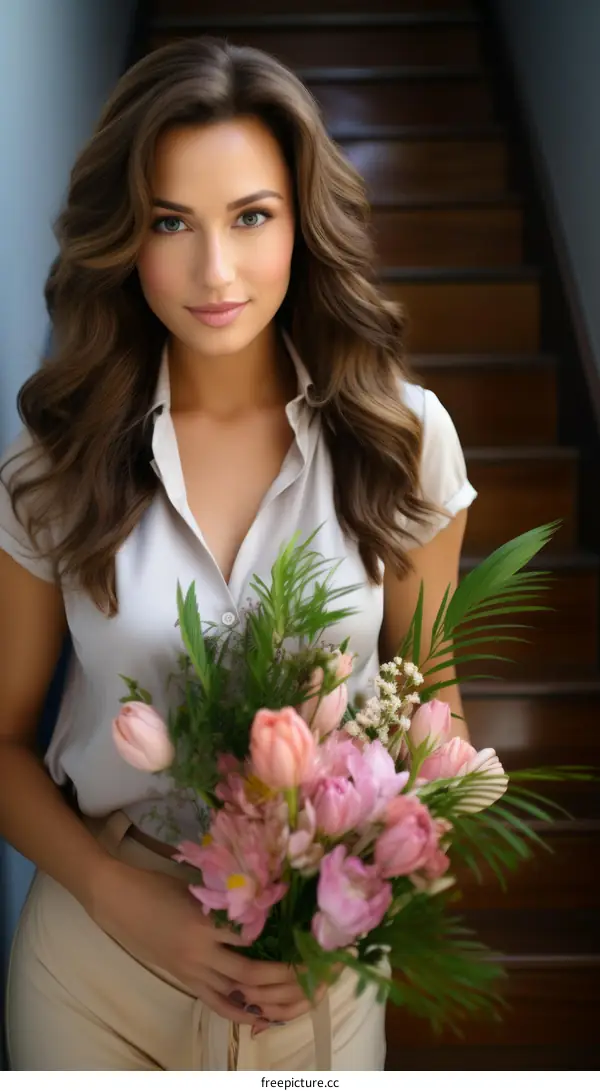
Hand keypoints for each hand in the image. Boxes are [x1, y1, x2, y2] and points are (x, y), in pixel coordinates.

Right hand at [91, 857, 326, 1029]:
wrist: (118, 899)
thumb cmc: (158, 884)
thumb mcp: (197, 887)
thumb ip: (226, 900)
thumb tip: (264, 902)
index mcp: (206, 921)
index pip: (253, 937)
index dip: (281, 940)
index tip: (308, 939)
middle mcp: (201, 951)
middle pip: (251, 973)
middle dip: (284, 978)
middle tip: (313, 973)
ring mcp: (191, 969)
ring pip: (237, 993)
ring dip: (268, 997)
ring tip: (298, 996)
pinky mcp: (184, 979)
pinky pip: (216, 1002)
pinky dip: (240, 1011)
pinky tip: (262, 1016)